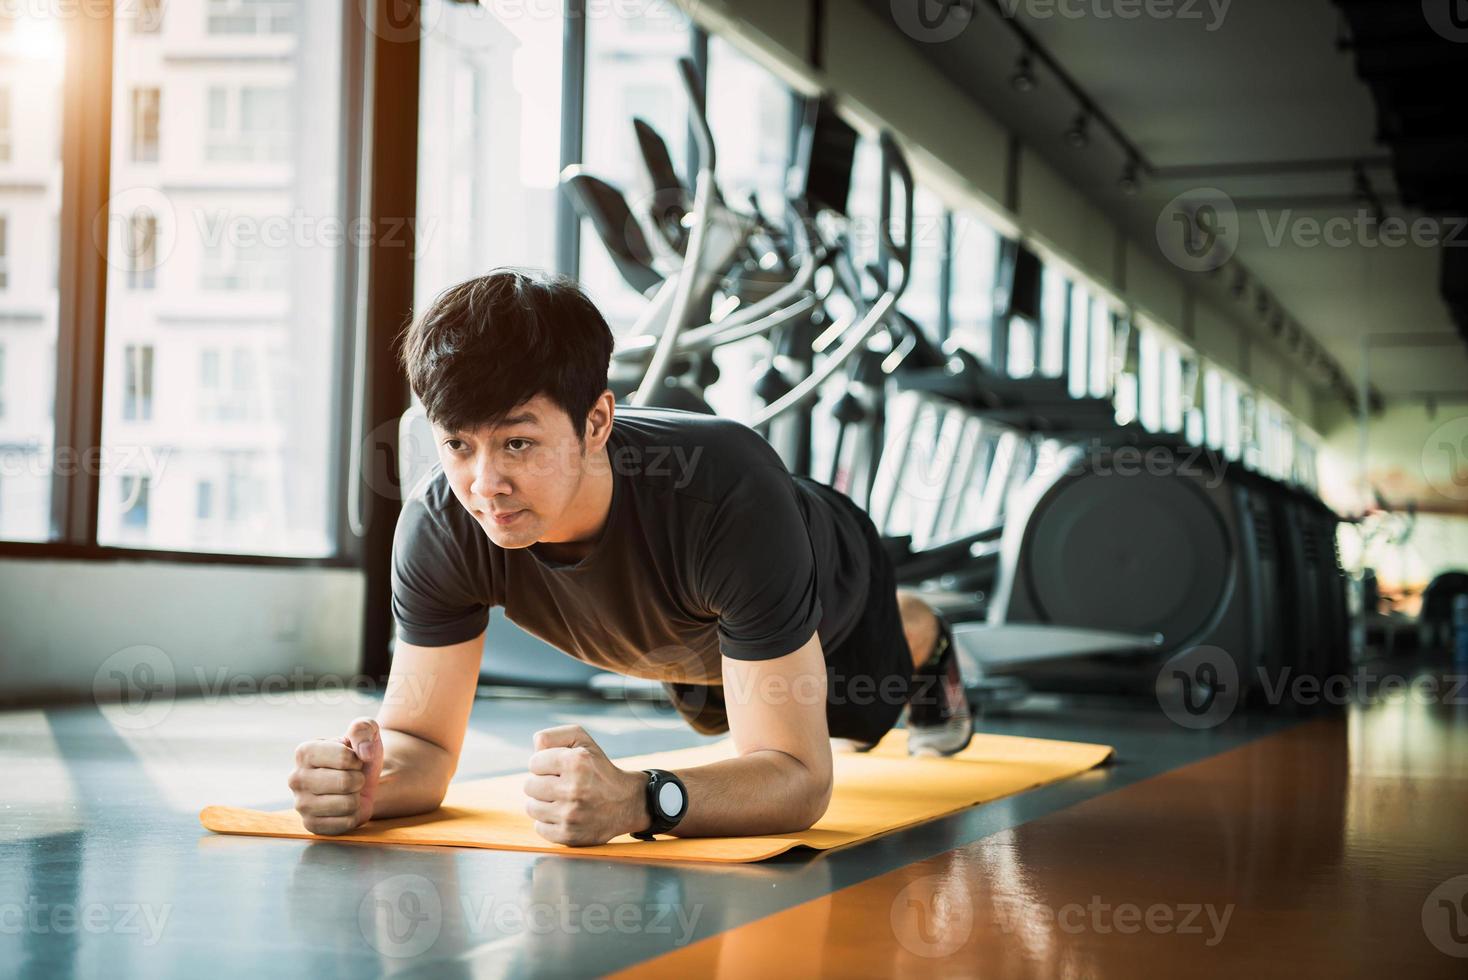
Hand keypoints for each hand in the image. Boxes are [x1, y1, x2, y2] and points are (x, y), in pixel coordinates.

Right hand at [289, 717, 383, 834]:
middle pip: (346, 782)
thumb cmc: (360, 753)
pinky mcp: (311, 825)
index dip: (358, 759)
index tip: (353, 759)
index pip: (345, 757)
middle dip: (358, 779)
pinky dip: (354, 815)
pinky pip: (346, 823)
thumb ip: (364, 728)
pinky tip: (344, 807)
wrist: (361, 780)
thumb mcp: (366, 731)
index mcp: (304, 751)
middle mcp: (296, 778)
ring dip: (356, 797)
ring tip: (348, 791)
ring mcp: (301, 804)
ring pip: (347, 804)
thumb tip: (364, 752)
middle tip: (352, 777)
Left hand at [522, 725, 646, 845]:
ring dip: (543, 803)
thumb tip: (534, 749)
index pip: (534, 763)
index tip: (558, 769)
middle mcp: (573, 788)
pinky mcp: (569, 835)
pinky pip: (539, 827)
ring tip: (561, 799)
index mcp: (576, 762)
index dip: (544, 764)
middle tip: (560, 784)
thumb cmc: (598, 769)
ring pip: (531, 807)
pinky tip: (563, 815)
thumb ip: (554, 736)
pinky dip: (548, 822)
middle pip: (529, 785)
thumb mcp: (583, 742)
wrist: (625, 803)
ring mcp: (570, 815)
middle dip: (541, 783)